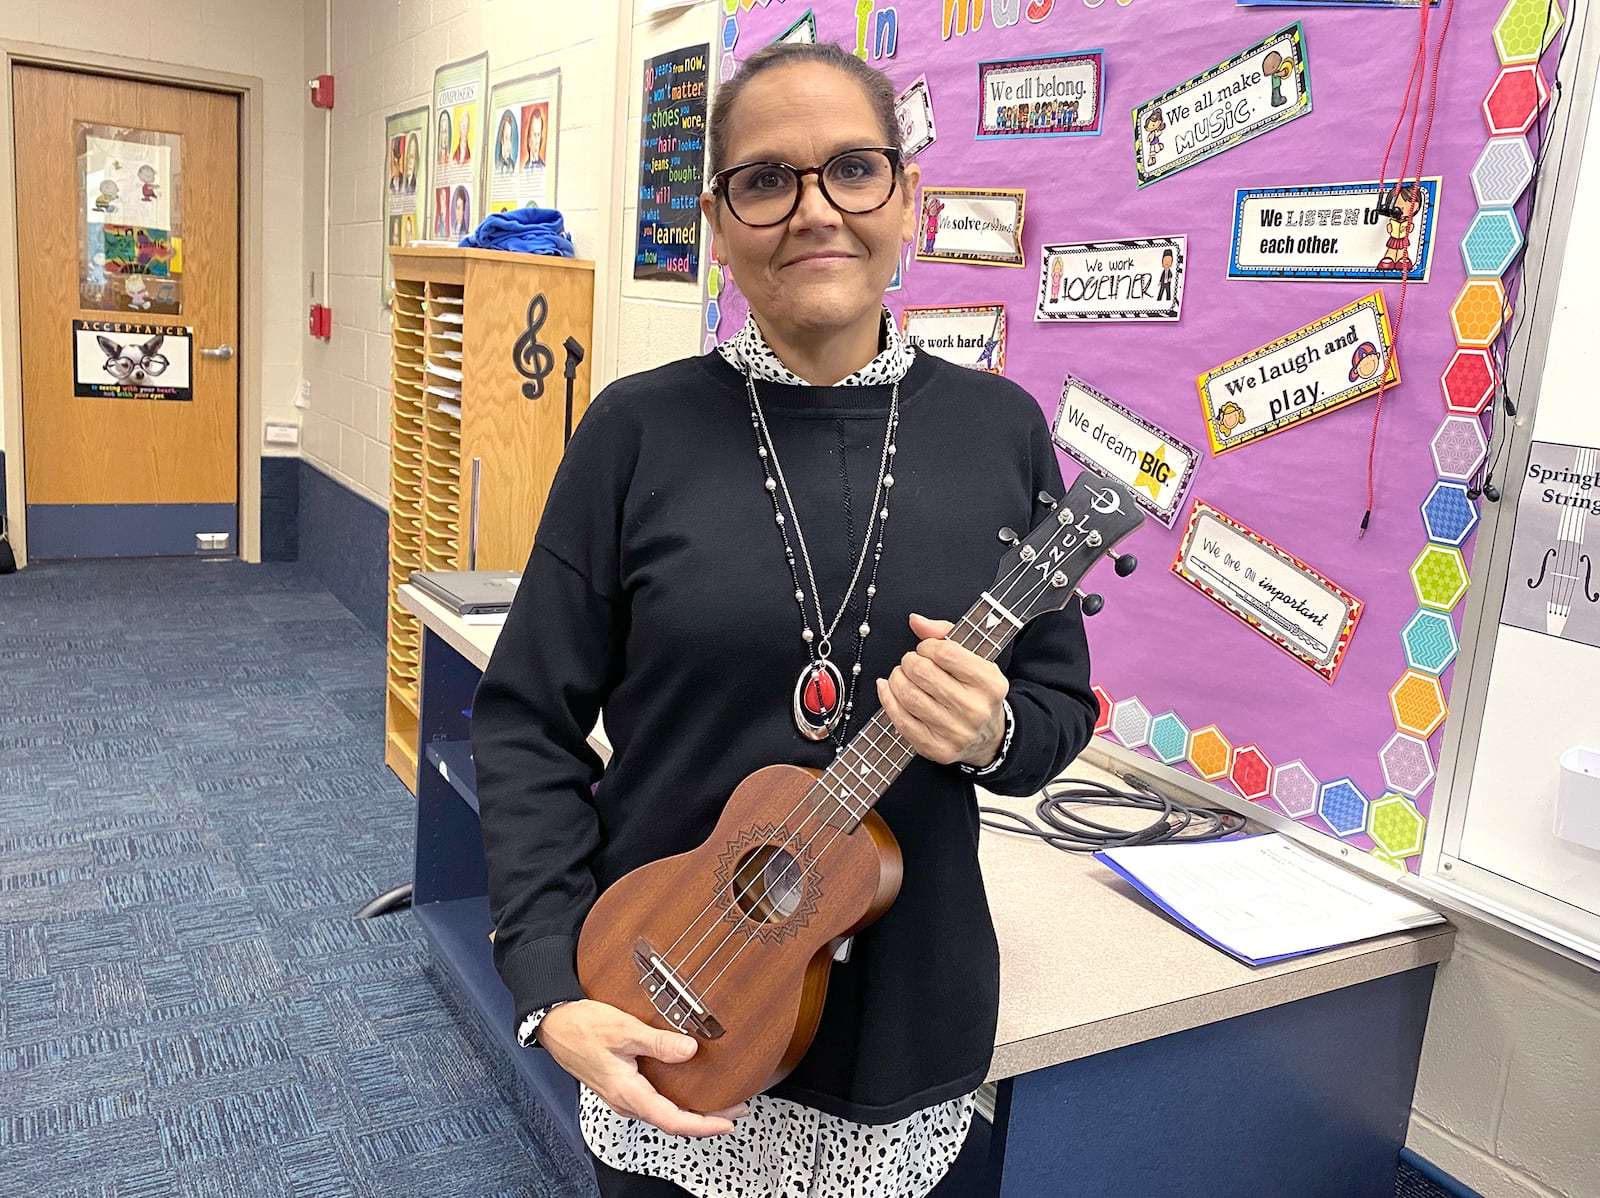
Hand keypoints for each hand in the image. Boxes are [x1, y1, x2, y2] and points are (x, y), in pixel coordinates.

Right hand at [537, 1000, 746, 1136]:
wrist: (554, 1022)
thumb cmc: (582, 1026)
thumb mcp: (623, 1029)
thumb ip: (657, 1042)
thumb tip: (689, 1051)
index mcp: (627, 1092)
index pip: (672, 1120)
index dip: (703, 1125)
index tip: (728, 1123)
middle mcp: (625, 1100)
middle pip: (671, 1120)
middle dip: (705, 1120)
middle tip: (735, 1111)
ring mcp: (622, 1095)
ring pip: (662, 1112)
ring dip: (691, 1111)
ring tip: (718, 1101)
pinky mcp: (620, 1085)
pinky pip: (653, 1101)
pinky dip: (675, 1100)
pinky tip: (687, 1087)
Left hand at [876, 613, 1008, 767]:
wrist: (988, 737)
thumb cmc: (976, 693)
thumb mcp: (973, 660)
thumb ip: (945, 634)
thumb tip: (916, 621)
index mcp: (989, 683)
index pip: (945, 653)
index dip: (927, 646)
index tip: (926, 649)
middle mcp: (975, 709)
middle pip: (923, 673)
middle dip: (909, 661)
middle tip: (911, 662)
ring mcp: (956, 732)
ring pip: (909, 696)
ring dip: (896, 679)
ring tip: (901, 675)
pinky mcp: (937, 748)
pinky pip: (902, 721)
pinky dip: (888, 700)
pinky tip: (888, 690)